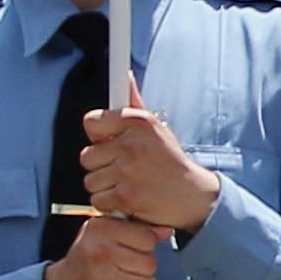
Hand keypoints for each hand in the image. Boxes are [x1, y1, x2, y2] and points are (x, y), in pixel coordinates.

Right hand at [41, 211, 162, 279]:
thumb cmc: (86, 260)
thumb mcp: (104, 235)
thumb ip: (136, 229)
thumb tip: (167, 230)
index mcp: (99, 229)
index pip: (147, 237)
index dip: (143, 246)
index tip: (127, 250)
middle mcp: (99, 252)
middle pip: (150, 263)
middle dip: (141, 269)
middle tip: (121, 270)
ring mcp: (102, 279)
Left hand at [77, 103, 216, 238]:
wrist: (194, 196)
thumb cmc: (170, 160)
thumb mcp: (156, 127)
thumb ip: (133, 101)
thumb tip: (123, 75)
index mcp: (139, 122)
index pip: (91, 122)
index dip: (99, 136)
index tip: (110, 142)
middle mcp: (132, 144)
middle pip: (86, 156)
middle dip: (101, 165)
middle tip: (124, 168)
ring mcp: (128, 171)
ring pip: (90, 180)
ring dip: (105, 186)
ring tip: (129, 183)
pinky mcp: (126, 197)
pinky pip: (98, 200)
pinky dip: (110, 204)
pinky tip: (129, 198)